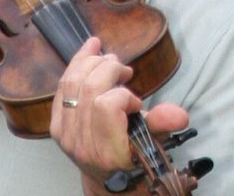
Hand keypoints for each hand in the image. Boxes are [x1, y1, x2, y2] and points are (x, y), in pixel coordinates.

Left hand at [50, 37, 187, 183]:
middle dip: (108, 69)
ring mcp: (64, 133)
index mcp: (106, 151)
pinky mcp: (55, 125)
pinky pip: (62, 87)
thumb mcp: (154, 146)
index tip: (136, 103)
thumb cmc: (134, 162)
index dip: (124, 95)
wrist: (108, 181)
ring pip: (71, 83)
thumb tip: (178, 114)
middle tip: (125, 71)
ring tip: (110, 59)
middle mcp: (81, 143)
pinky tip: (89, 51)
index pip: (106, 105)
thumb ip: (162, 126)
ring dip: (91, 62)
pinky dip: (76, 65)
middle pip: (88, 87)